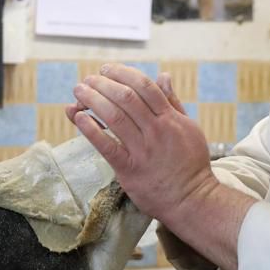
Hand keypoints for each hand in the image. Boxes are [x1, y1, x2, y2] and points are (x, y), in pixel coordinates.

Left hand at [65, 64, 216, 222]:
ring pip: (114, 117)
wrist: (191, 200)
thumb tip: (163, 75)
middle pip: (126, 97)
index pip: (144, 86)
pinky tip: (78, 117)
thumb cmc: (190, 163)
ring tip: (78, 92)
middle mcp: (156, 131)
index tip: (106, 70)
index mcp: (170, 119)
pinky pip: (106, 146)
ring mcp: (143, 150)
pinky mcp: (129, 170)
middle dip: (103, 84)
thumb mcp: (188, 128)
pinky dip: (90, 129)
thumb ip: (172, 102)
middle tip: (87, 80)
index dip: (122, 74)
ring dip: (93, 100)